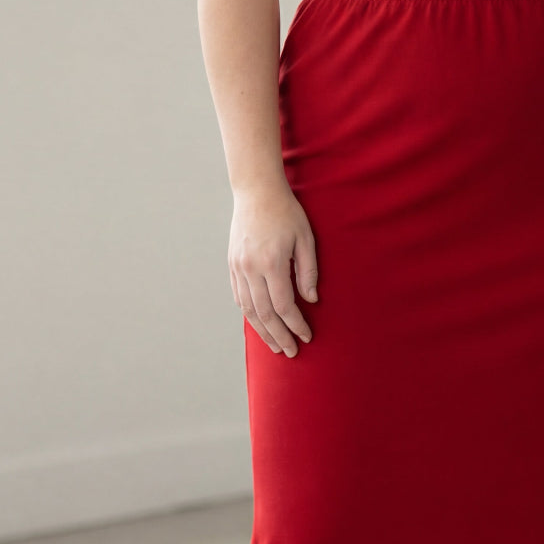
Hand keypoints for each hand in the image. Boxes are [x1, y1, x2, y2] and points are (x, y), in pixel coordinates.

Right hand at [229, 179, 317, 357]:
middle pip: (265, 314)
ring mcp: (238, 267)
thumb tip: (311, 300)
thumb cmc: (287, 212)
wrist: (256, 191)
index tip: (307, 336)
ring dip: (262, 331)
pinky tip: (259, 324)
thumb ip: (308, 271)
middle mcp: (251, 269)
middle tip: (292, 352)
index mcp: (271, 263)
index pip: (284, 306)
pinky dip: (250, 314)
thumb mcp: (306, 239)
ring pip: (249, 309)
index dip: (296, 325)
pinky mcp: (232, 265)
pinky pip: (239, 297)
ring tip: (276, 346)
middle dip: (279, 336)